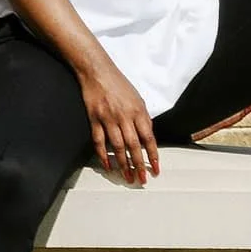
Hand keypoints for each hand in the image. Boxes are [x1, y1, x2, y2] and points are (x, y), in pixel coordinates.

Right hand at [79, 64, 159, 184]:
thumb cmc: (119, 84)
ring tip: (127, 177)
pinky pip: (99, 141)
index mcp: (138, 111)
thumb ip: (143, 118)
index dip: (152, 156)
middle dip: (138, 165)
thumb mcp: (138, 99)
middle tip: (141, 180)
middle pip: (133, 145)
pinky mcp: (95, 119)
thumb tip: (147, 137)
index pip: (148, 138)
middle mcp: (124, 116)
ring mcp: (109, 118)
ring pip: (117, 146)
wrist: (98, 71)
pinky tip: (108, 166)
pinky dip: (103, 155)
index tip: (155, 169)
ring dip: (123, 164)